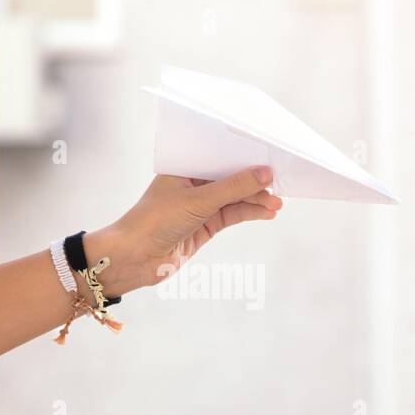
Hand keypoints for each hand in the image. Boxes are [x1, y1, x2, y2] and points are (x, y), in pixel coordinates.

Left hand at [82, 166, 281, 297]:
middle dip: (255, 181)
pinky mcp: (205, 226)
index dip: (245, 156)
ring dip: (256, 200)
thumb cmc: (154, 221)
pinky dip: (250, 213)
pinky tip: (267, 212)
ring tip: (277, 203)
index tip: (271, 157)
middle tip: (280, 183)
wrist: (133, 259)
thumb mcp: (198, 201)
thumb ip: (234, 187)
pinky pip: (233, 215)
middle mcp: (192, 183)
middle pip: (231, 177)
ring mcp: (200, 205)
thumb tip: (266, 174)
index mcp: (184, 167)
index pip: (220, 155)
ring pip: (235, 198)